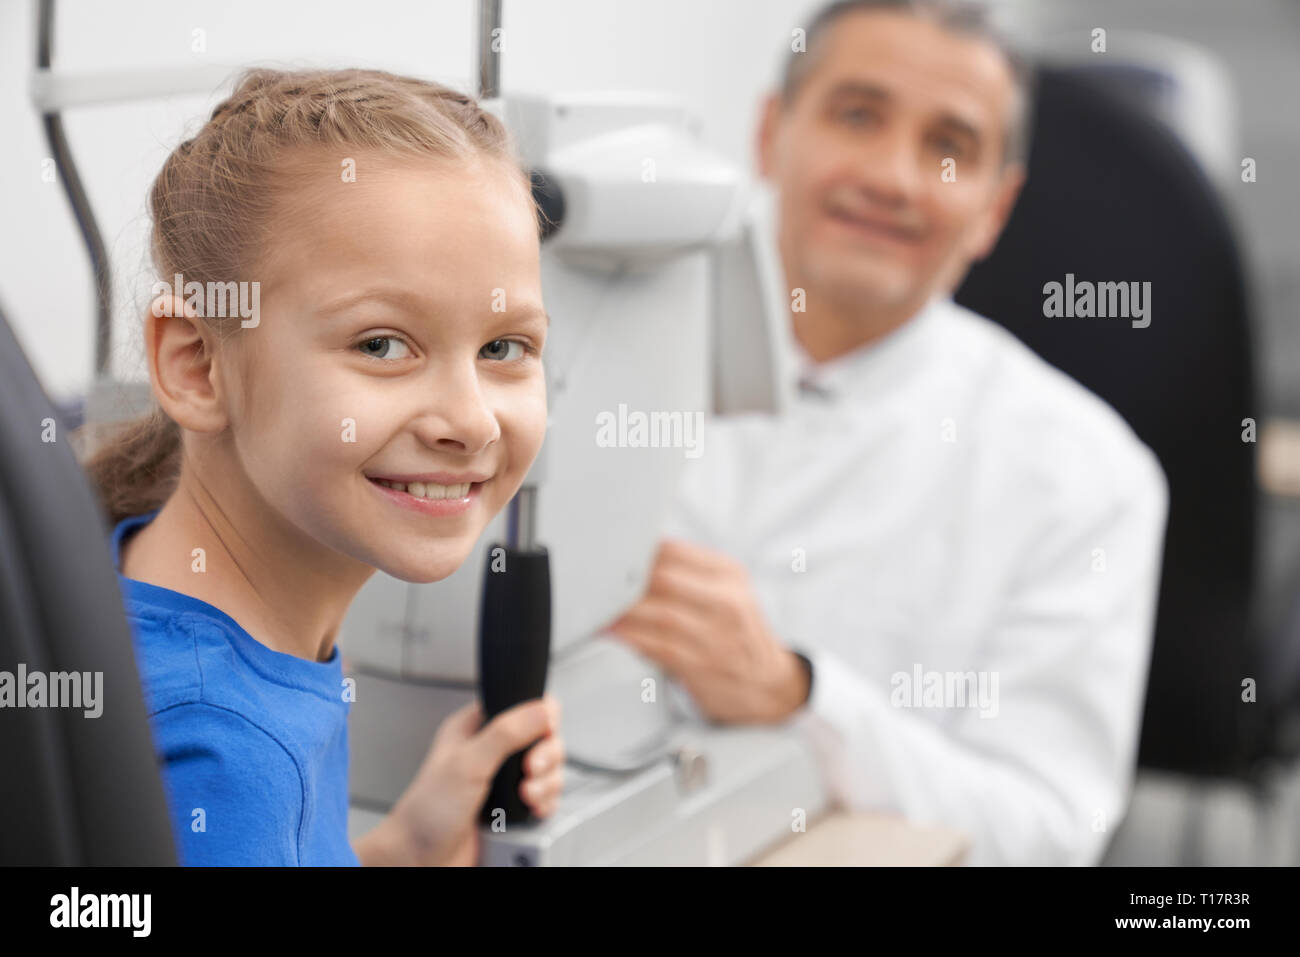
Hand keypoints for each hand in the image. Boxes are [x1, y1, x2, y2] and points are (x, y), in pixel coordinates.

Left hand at [375, 695, 563, 865]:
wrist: (420, 860)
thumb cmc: (426, 813)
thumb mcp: (467, 763)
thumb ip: (506, 733)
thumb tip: (542, 710)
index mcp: (477, 728)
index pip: (523, 706)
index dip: (541, 716)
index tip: (542, 733)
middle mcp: (493, 751)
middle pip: (545, 739)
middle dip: (545, 757)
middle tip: (529, 770)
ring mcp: (505, 781)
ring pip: (549, 770)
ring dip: (545, 784)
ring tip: (525, 796)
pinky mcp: (514, 807)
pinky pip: (547, 798)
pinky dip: (546, 804)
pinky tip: (530, 809)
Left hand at [607, 539, 809, 723]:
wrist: (769, 685)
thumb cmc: (738, 633)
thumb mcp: (728, 591)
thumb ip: (688, 571)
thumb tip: (634, 554)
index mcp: (729, 575)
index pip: (673, 551)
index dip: (635, 551)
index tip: (607, 553)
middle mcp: (727, 601)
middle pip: (663, 578)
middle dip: (624, 580)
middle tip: (592, 578)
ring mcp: (715, 635)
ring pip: (657, 613)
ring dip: (620, 610)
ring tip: (594, 605)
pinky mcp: (701, 666)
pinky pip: (656, 646)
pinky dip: (628, 637)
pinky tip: (610, 631)